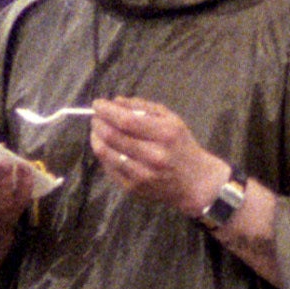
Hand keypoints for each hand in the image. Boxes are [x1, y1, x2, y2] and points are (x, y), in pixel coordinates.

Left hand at [87, 96, 228, 216]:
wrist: (194, 182)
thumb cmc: (181, 145)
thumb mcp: (171, 119)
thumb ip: (144, 107)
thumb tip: (116, 101)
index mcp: (164, 134)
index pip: (127, 120)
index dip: (107, 111)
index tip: (98, 104)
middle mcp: (153, 156)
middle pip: (112, 136)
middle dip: (98, 123)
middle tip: (95, 116)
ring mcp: (141, 174)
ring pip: (106, 153)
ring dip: (95, 138)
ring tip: (96, 130)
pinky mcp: (132, 187)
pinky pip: (108, 167)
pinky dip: (102, 153)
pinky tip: (105, 146)